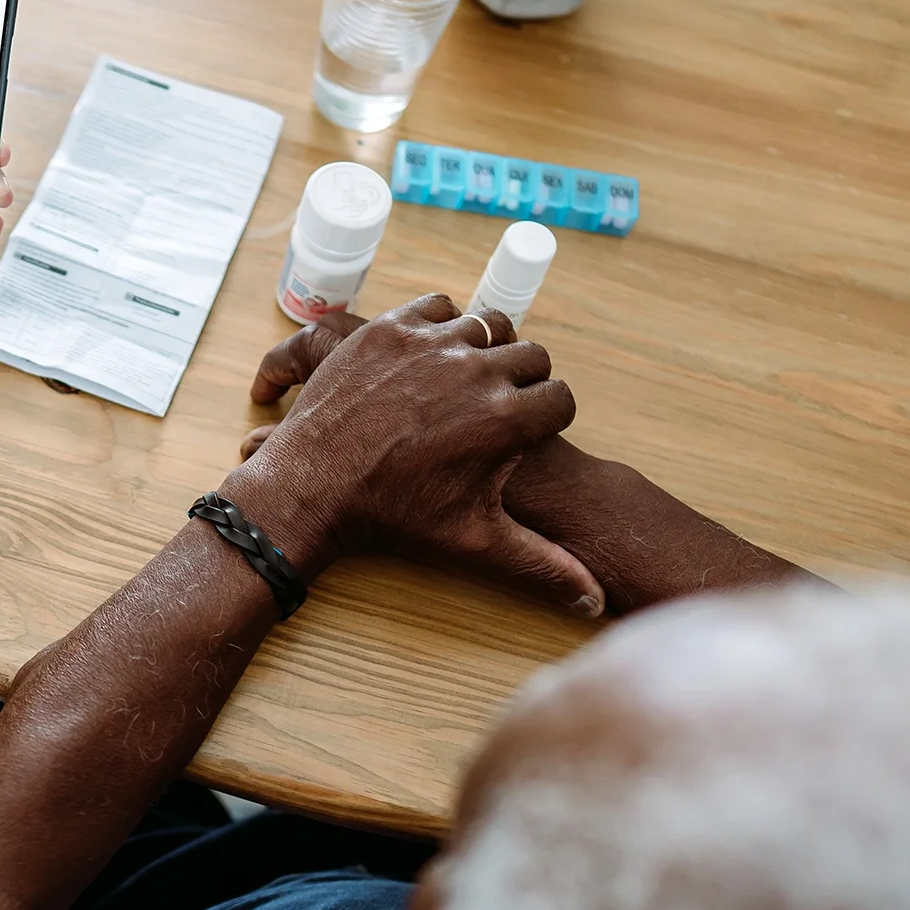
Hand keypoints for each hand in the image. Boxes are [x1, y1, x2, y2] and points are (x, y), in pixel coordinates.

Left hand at [222, 295, 603, 615]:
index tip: (528, 428)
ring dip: (487, 346)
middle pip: (532, 355)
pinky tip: (435, 353)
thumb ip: (542, 567)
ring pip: (488, 325)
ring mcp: (431, 344)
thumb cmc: (394, 516)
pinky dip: (443, 324)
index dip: (548, 416)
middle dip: (524, 378)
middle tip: (499, 403)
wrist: (314, 489)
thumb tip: (596, 602)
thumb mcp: (473, 543)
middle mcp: (476, 372)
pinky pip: (439, 307)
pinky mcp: (391, 328)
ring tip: (470, 376)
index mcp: (506, 419)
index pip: (561, 398)